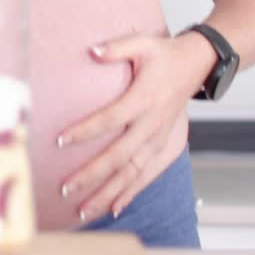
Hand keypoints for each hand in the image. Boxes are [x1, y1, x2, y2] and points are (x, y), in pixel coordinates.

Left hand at [56, 31, 214, 220]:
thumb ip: (116, 48)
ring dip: (107, 193)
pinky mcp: (162, 147)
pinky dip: (129, 194)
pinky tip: (111, 208)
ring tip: (83, 210)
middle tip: (65, 188)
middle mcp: (152, 125)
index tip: (60, 141)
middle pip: (119, 156)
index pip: (111, 119)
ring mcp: (158, 139)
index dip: (86, 131)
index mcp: (144, 100)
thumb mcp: (142, 44)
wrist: (195, 66)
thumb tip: (92, 51)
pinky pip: (145, 175)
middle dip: (91, 174)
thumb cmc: (163, 55)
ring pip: (132, 173)